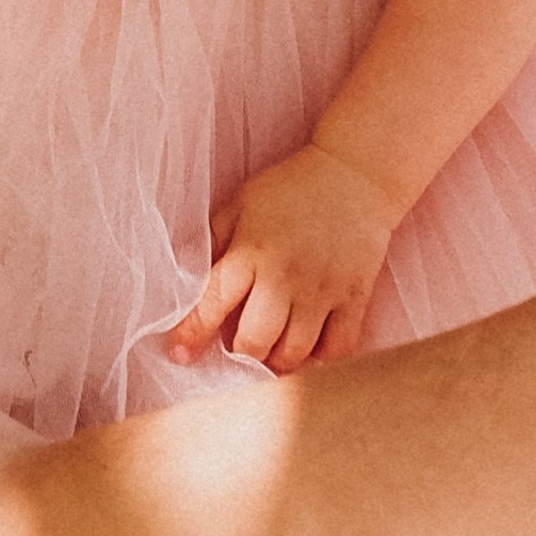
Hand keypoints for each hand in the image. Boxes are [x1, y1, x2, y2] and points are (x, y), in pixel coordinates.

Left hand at [168, 146, 402, 374]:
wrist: (355, 174)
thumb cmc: (291, 188)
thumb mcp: (242, 203)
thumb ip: (214, 241)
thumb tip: (186, 280)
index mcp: (251, 251)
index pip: (212, 304)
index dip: (192, 334)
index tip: (180, 354)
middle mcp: (284, 276)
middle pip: (255, 342)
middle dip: (241, 355)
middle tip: (240, 349)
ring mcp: (322, 289)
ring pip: (295, 353)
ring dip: (278, 361)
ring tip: (273, 352)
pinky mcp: (355, 296)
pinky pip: (338, 347)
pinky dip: (321, 359)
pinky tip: (310, 350)